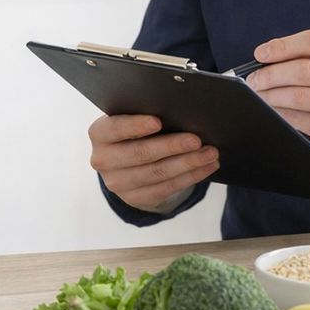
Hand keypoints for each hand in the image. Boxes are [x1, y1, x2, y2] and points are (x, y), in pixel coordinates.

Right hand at [89, 113, 218, 212]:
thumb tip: (178, 111)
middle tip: (197, 140)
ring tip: (210, 153)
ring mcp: (117, 183)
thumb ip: (144, 113)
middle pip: (141, 154)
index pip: (115, 128)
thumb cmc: (133, 129)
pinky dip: (190, 177)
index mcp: (99, 134)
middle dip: (172, 146)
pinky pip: (166, 188)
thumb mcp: (130, 118)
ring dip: (188, 163)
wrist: (123, 160)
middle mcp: (103, 160)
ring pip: (157, 173)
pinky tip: (206, 167)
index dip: (136, 125)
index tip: (159, 121)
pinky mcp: (135, 198)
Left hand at [244, 28, 309, 172]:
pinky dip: (278, 112)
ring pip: (299, 95)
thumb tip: (267, 58)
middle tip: (253, 79)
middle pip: (304, 70)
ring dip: (270, 94)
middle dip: (270, 73)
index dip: (283, 45)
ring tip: (257, 94)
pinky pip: (299, 119)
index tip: (261, 53)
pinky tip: (271, 110)